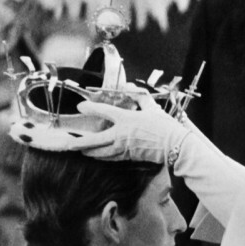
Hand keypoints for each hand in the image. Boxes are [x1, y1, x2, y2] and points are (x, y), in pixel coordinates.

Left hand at [72, 85, 189, 162]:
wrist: (175, 146)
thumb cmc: (165, 126)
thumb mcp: (152, 108)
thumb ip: (140, 97)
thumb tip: (131, 87)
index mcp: (126, 119)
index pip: (103, 111)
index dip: (90, 108)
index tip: (80, 107)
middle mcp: (121, 134)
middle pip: (95, 140)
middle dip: (80, 143)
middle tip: (69, 144)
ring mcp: (124, 148)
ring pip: (101, 152)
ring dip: (90, 152)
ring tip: (81, 151)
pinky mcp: (130, 157)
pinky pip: (112, 158)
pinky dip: (103, 157)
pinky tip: (98, 156)